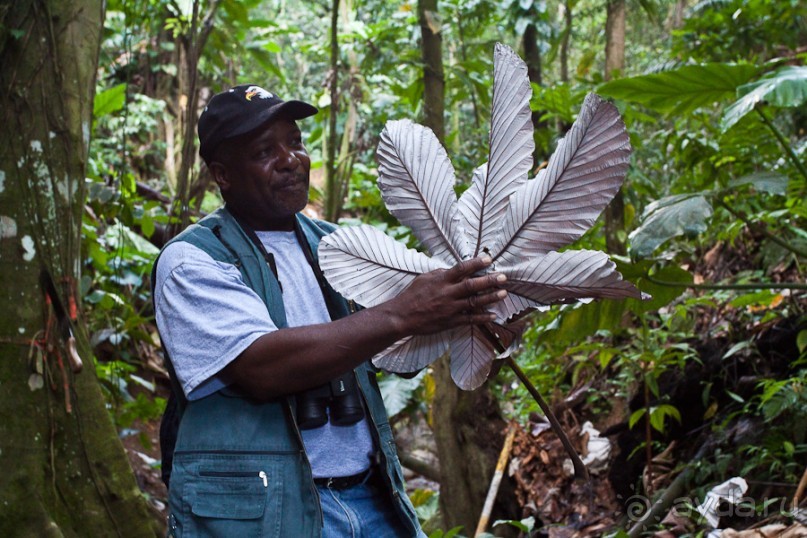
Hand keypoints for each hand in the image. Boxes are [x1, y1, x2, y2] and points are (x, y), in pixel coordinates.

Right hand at [386, 256, 506, 335]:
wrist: (402, 316)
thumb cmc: (412, 295)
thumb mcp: (424, 278)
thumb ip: (441, 273)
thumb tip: (454, 269)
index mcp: (441, 280)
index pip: (461, 268)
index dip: (476, 263)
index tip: (488, 259)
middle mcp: (447, 293)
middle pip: (471, 285)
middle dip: (489, 280)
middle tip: (503, 277)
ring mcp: (450, 308)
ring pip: (474, 302)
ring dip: (490, 298)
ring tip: (503, 293)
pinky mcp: (451, 321)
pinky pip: (470, 320)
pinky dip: (483, 318)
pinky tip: (494, 315)